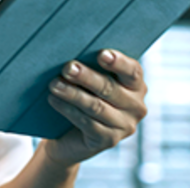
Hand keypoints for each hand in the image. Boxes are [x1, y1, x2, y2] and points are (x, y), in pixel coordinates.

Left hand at [43, 49, 147, 167]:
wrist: (69, 133)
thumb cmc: (82, 92)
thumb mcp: (90, 78)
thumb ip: (89, 64)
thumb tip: (71, 48)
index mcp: (136, 84)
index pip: (132, 71)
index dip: (118, 62)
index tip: (101, 54)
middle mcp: (136, 106)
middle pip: (110, 88)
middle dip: (86, 76)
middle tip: (67, 67)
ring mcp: (125, 126)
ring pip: (96, 106)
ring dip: (73, 94)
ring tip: (54, 84)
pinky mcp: (108, 141)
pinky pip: (88, 123)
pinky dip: (69, 110)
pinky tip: (54, 100)